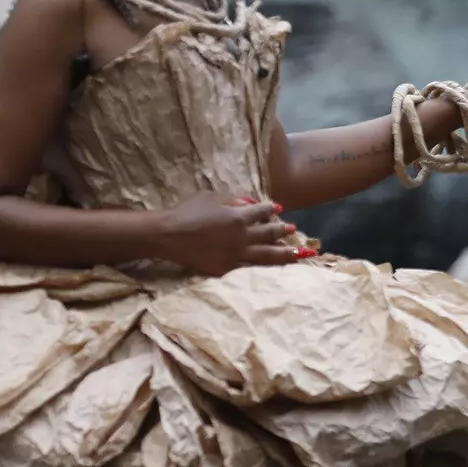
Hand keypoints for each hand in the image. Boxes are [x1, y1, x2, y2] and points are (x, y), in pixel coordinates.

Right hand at [156, 192, 311, 275]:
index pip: (262, 211)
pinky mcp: (226, 269)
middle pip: (270, 234)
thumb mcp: (210, 197)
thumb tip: (248, 203)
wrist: (168, 236)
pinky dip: (263, 267)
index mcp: (239, 216)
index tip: (278, 208)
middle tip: (295, 229)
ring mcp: (236, 255)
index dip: (271, 209)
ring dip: (285, 253)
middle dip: (283, 231)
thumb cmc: (186, 212)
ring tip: (299, 253)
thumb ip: (232, 200)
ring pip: (267, 256)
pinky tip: (272, 268)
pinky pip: (249, 268)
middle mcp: (242, 236)